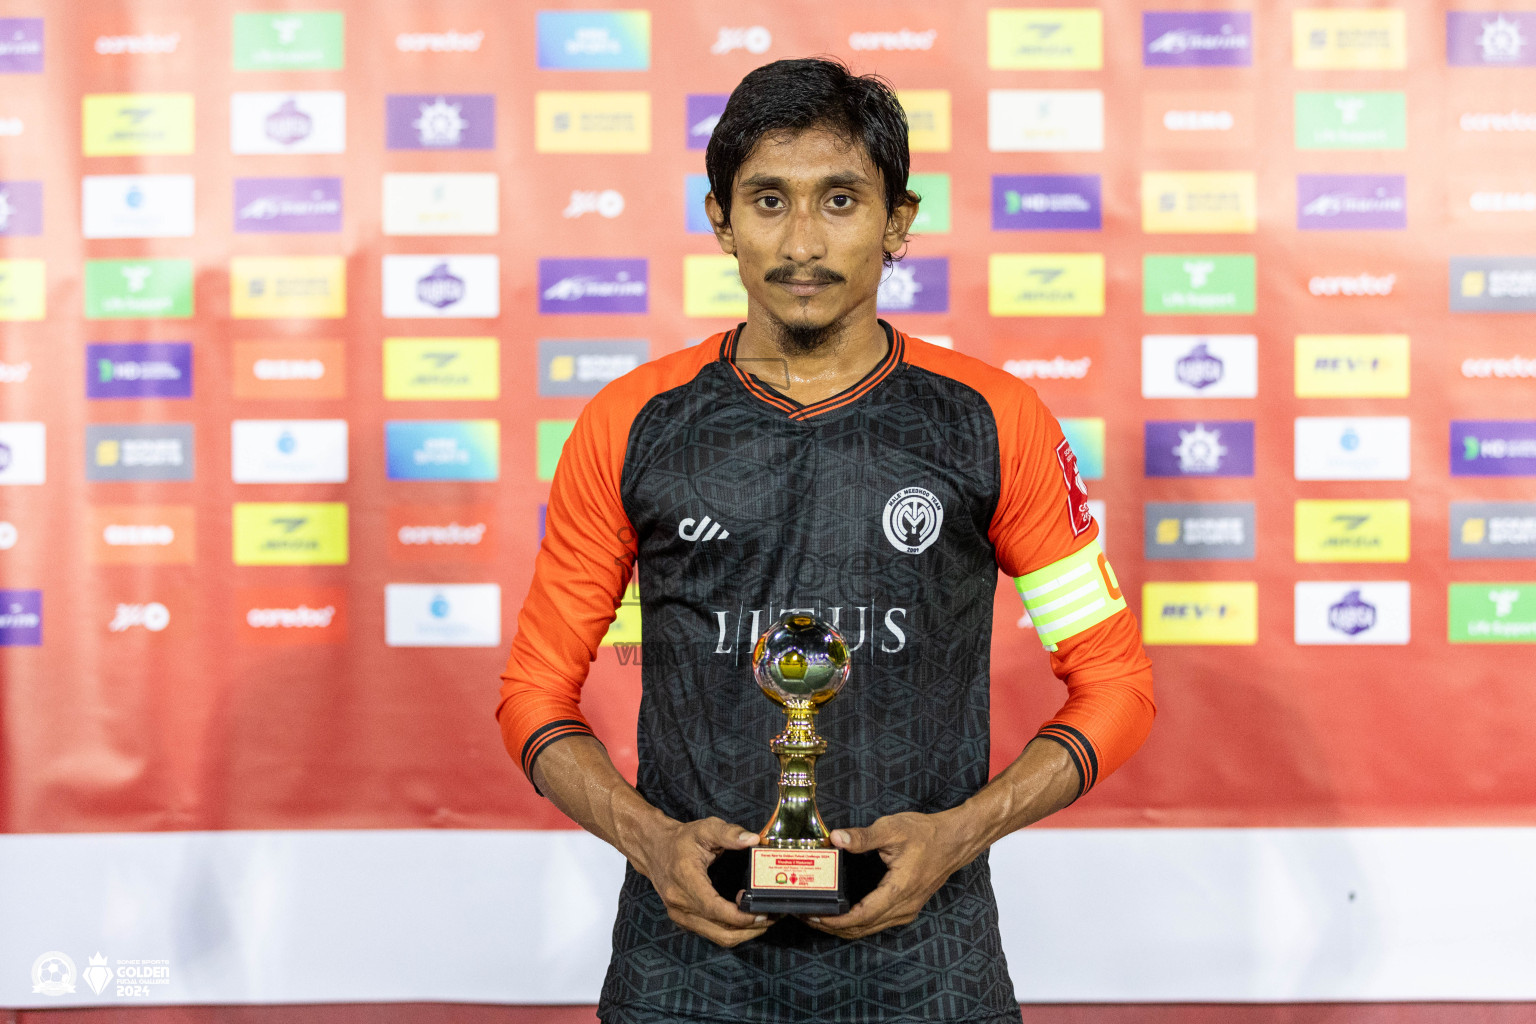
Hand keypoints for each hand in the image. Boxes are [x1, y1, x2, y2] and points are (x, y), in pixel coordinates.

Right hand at [632, 816, 773, 947]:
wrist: (654, 849)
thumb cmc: (681, 839)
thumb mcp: (705, 828)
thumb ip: (729, 833)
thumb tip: (753, 839)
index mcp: (685, 879)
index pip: (713, 908)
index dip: (739, 915)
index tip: (761, 912)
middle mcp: (679, 903)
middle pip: (719, 930)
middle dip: (749, 928)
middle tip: (772, 917)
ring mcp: (680, 915)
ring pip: (717, 936)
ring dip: (744, 933)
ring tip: (765, 921)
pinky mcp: (684, 920)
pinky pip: (711, 933)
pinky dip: (732, 931)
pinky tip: (747, 921)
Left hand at [805, 811, 974, 939]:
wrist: (954, 841)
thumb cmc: (926, 834)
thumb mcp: (893, 829)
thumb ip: (863, 836)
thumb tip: (836, 838)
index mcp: (898, 891)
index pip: (861, 916)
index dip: (835, 920)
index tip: (814, 915)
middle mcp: (903, 907)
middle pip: (862, 928)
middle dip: (832, 926)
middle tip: (806, 916)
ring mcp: (906, 910)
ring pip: (869, 928)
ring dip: (843, 926)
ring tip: (818, 915)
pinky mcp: (906, 907)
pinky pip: (877, 922)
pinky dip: (857, 922)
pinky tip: (842, 912)